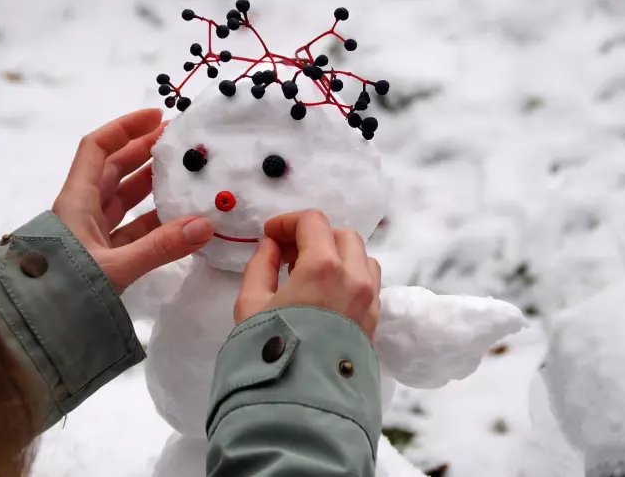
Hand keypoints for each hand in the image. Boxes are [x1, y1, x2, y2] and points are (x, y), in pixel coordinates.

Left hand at [52, 108, 213, 291]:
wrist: (39, 329)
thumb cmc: (65, 289)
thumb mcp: (115, 267)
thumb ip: (160, 247)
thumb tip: (205, 225)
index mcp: (76, 200)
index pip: (97, 148)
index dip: (124, 127)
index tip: (156, 115)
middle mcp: (82, 210)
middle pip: (114, 168)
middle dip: (144, 151)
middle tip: (178, 141)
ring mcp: (91, 233)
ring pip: (124, 198)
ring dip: (150, 184)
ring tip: (183, 173)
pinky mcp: (102, 255)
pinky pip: (131, 229)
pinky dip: (153, 221)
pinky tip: (179, 219)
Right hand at [235, 210, 380, 339]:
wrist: (300, 403)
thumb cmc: (269, 353)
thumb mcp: (250, 304)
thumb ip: (261, 265)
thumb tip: (271, 246)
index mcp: (323, 267)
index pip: (313, 221)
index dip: (287, 222)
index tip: (270, 235)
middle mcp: (353, 278)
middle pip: (341, 234)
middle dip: (313, 235)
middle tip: (287, 253)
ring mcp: (369, 300)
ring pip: (361, 256)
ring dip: (336, 254)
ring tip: (308, 273)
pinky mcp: (374, 320)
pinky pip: (368, 282)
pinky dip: (349, 275)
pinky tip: (325, 294)